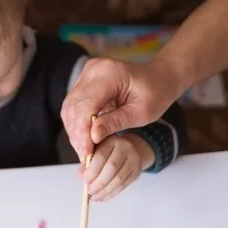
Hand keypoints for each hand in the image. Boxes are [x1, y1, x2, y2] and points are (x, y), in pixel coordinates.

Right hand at [61, 57, 182, 160]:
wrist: (157, 78)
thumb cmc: (155, 93)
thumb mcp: (141, 112)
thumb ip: (115, 122)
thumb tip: (93, 137)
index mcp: (110, 73)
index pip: (86, 105)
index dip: (83, 131)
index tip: (87, 152)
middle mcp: (93, 70)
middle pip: (74, 106)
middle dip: (77, 134)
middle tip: (85, 156)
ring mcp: (87, 74)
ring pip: (70, 107)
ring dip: (75, 131)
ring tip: (85, 151)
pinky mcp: (84, 82)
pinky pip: (74, 106)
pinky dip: (77, 124)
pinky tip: (85, 140)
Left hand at [80, 134, 154, 201]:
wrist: (130, 150)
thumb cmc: (107, 152)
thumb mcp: (96, 151)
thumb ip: (88, 162)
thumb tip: (81, 176)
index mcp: (112, 140)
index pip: (102, 156)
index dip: (92, 170)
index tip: (85, 181)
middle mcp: (125, 147)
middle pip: (112, 168)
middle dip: (99, 182)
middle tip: (89, 191)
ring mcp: (133, 159)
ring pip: (118, 179)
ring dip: (105, 191)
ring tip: (94, 197)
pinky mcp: (136, 171)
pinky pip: (123, 185)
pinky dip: (111, 193)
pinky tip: (103, 197)